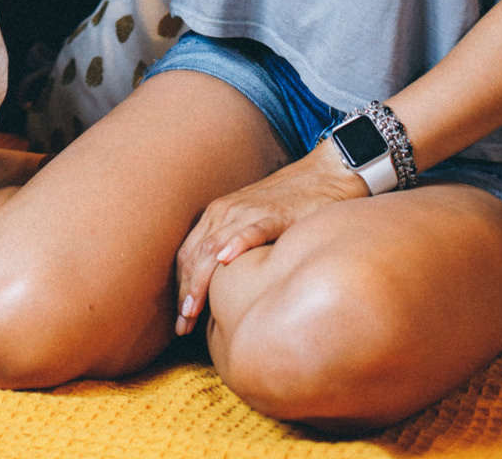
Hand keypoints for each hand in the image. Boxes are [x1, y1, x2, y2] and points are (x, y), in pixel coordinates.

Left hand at [173, 141, 367, 334]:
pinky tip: (226, 261)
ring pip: (215, 246)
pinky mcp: (276, 214)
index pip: (187, 254)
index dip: (179, 287)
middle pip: (195, 255)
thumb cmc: (288, 205)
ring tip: (192, 310)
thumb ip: (235, 245)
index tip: (179, 319)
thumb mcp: (252, 224)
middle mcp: (226, 211)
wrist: (322, 176)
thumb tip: (223, 288)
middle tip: (182, 326)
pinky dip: (237, 244)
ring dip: (201, 280)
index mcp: (218, 214)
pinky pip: (252, 229)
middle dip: (185, 292)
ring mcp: (250, 212)